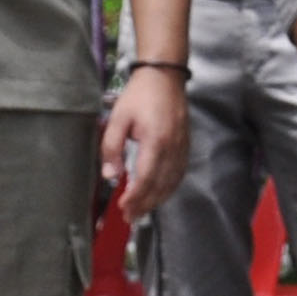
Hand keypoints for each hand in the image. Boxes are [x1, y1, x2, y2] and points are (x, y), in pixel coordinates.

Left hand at [102, 65, 189, 214]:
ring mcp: (182, 148)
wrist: (165, 78)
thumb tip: (111, 175)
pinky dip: (168, 189)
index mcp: (156, 141)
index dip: (136, 197)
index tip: (124, 208)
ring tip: (142, 210)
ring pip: (172, 183)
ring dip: (157, 200)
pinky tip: (158, 194)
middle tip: (130, 217)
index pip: (146, 178)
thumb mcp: (118, 118)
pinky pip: (179, 174)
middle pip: (161, 185)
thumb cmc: (140, 96)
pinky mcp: (185, 147)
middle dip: (145, 204)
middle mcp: (173, 148)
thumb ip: (112, 147)